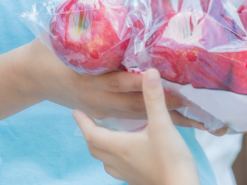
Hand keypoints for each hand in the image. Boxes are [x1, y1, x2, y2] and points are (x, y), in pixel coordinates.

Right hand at [21, 40, 205, 128]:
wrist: (28, 77)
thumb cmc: (45, 51)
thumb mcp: (59, 31)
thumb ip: (84, 18)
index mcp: (86, 78)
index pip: (119, 81)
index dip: (142, 80)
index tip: (165, 76)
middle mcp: (96, 98)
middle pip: (136, 103)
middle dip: (165, 102)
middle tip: (194, 98)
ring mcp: (100, 108)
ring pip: (137, 114)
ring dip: (165, 115)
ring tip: (196, 114)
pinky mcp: (102, 113)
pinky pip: (131, 117)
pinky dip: (153, 118)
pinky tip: (176, 118)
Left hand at [74, 68, 200, 184]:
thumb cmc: (171, 159)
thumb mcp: (162, 125)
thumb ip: (154, 99)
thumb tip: (149, 72)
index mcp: (119, 146)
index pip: (91, 134)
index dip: (82, 122)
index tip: (75, 111)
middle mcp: (118, 161)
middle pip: (95, 148)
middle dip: (89, 133)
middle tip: (88, 121)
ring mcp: (127, 174)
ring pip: (105, 161)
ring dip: (101, 147)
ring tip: (105, 135)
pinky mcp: (138, 181)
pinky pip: (118, 169)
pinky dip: (114, 159)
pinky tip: (126, 154)